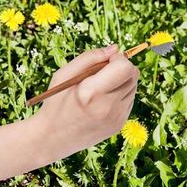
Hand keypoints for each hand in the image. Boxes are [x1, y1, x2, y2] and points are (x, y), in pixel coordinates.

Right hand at [35, 44, 139, 162]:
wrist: (53, 138)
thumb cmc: (56, 102)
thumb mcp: (65, 74)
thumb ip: (91, 57)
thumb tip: (116, 48)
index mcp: (91, 92)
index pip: (125, 68)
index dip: (119, 58)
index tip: (107, 60)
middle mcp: (108, 107)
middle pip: (133, 76)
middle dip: (122, 67)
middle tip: (105, 72)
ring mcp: (116, 118)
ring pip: (133, 88)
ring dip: (122, 81)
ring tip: (102, 87)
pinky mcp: (119, 125)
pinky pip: (129, 101)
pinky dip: (121, 95)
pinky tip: (104, 100)